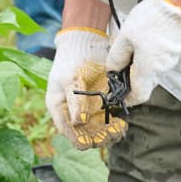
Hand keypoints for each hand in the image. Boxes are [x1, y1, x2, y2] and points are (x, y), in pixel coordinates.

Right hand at [45, 27, 111, 141]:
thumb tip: (78, 122)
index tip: (93, 139)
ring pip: (97, 131)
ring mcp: (86, 109)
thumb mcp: (71, 78)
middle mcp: (71, 112)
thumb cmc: (73, 58)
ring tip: (119, 128)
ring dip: (108, 134)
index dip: (79, 138)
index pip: (67, 131)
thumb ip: (75, 101)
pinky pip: (107, 121)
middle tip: (111, 132)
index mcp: (58, 107)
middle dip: (98, 137)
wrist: (86, 42)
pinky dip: (114, 125)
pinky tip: (122, 123)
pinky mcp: (100, 105)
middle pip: (84, 135)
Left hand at [106, 0, 180, 106]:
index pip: (139, 95)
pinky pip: (160, 62)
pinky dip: (149, 59)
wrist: (177, 5)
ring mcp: (171, 61)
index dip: (128, 99)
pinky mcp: (175, 52)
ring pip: (152, 73)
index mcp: (148, 69)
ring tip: (130, 52)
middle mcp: (162, 70)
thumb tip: (112, 71)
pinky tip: (142, 45)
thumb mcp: (125, 37)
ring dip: (140, 68)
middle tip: (119, 68)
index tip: (118, 95)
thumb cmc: (150, 20)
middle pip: (145, 84)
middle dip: (132, 80)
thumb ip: (116, 57)